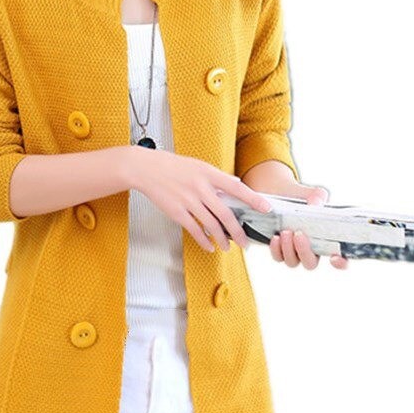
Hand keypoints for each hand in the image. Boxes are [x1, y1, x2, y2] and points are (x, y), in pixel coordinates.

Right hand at [127, 147, 270, 252]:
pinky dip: (204, 240)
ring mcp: (188, 201)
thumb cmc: (173, 166)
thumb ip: (217, 177)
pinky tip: (209, 246)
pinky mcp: (177, 212)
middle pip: (225, 213)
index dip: (253, 199)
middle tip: (245, 242)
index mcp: (208, 174)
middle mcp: (200, 188)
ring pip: (211, 225)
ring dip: (222, 239)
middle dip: (237, 231)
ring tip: (227, 247)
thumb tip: (236, 185)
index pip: (237, 188)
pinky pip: (194, 230)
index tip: (266, 208)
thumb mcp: (199, 165)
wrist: (147, 169)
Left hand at [254, 179, 348, 270]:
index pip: (340, 259)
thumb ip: (318, 197)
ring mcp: (294, 251)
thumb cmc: (303, 198)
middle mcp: (311, 250)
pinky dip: (276, 249)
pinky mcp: (278, 250)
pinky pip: (278, 257)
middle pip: (311, 264)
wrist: (281, 193)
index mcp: (327, 240)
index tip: (334, 257)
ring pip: (292, 262)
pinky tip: (276, 236)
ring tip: (286, 231)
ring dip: (288, 249)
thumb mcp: (314, 194)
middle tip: (299, 234)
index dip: (340, 263)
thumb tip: (314, 205)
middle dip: (304, 252)